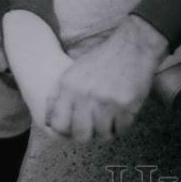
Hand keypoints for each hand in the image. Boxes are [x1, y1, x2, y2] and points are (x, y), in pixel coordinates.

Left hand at [44, 16, 168, 142]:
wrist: (132, 46)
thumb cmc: (102, 59)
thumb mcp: (74, 71)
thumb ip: (59, 95)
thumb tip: (47, 120)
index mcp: (69, 86)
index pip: (58, 124)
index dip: (66, 131)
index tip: (74, 128)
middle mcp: (85, 95)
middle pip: (81, 135)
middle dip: (88, 135)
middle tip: (94, 128)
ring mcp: (106, 102)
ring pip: (102, 134)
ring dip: (107, 129)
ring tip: (110, 118)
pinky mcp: (126, 105)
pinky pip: (121, 128)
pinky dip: (122, 124)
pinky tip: (122, 112)